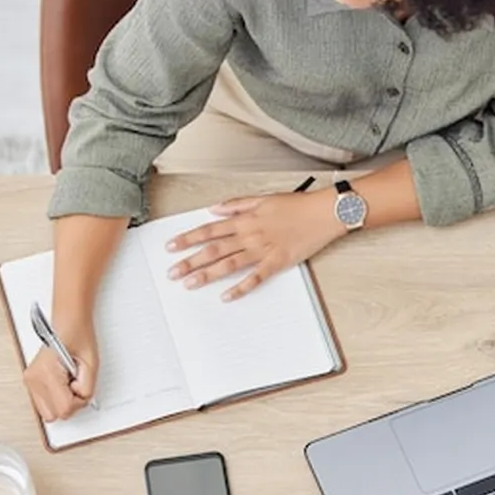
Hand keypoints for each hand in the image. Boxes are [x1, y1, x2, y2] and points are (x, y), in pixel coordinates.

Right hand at [22, 322, 98, 421]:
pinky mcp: (30, 381)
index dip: (79, 400)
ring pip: (48, 412)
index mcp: (47, 371)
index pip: (64, 408)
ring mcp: (30, 380)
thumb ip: (88, 387)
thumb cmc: (78, 336)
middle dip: (70, 403)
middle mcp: (34, 378)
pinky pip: (45, 403)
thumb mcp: (91, 363)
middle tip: (76, 384)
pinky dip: (56, 398)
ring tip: (68, 382)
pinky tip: (61, 383)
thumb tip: (83, 400)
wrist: (68, 323)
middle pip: (54, 414)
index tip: (82, 386)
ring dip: (62, 402)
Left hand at [166, 190, 344, 300]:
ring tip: (189, 283)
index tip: (171, 246)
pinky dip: (240, 288)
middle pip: (213, 249)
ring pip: (229, 264)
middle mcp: (250, 235)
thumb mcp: (262, 198)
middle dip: (190, 260)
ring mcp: (263, 250)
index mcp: (245, 219)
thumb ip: (236, 205)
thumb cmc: (296, 205)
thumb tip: (214, 209)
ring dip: (207, 274)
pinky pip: (255, 278)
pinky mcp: (277, 262)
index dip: (188, 238)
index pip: (209, 229)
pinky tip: (226, 296)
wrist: (323, 213)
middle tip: (172, 272)